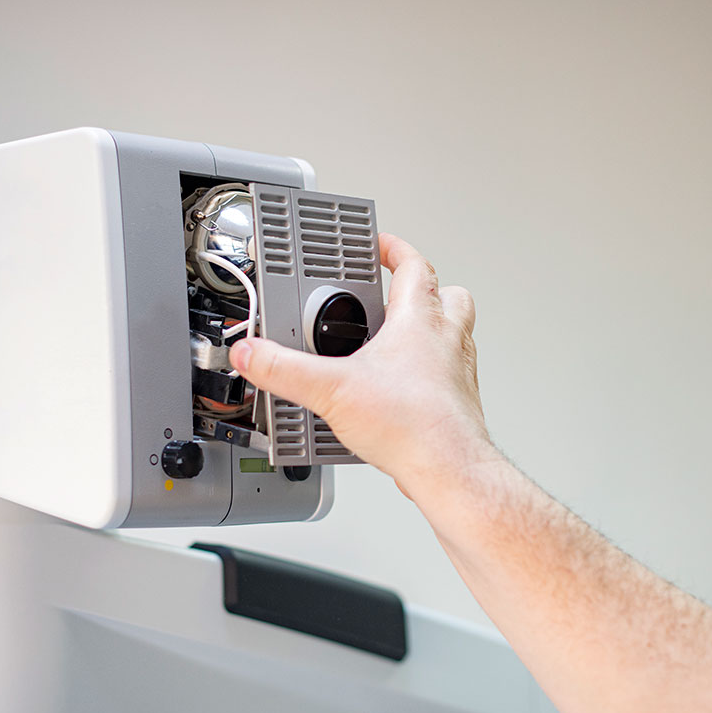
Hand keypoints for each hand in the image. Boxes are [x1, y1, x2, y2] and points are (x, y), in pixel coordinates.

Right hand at [229, 233, 498, 499]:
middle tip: (395, 289)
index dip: (394, 248)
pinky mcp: (459, 399)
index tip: (378, 243)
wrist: (448, 468)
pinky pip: (449, 370)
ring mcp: (458, 369)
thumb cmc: (412, 426)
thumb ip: (284, 370)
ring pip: (455, 330)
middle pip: (446, 292)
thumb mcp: (331, 391)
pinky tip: (406, 386)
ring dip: (431, 327)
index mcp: (419, 320)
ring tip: (399, 337)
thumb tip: (252, 354)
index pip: (413, 265)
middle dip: (421, 286)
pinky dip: (431, 369)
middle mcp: (447, 338)